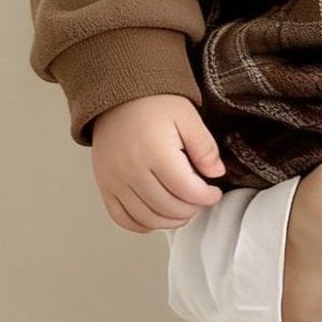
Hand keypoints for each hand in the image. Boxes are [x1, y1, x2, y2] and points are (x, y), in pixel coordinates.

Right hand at [91, 94, 225, 232]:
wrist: (118, 96)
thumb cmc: (154, 102)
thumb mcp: (187, 116)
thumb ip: (204, 147)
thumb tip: (216, 173)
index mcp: (155, 152)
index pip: (186, 189)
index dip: (206, 197)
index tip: (215, 193)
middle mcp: (131, 170)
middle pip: (168, 207)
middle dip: (191, 209)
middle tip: (201, 200)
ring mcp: (114, 181)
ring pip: (147, 217)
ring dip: (171, 220)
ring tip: (184, 209)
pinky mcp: (105, 186)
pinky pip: (122, 218)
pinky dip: (142, 224)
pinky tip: (158, 216)